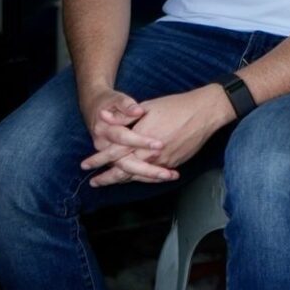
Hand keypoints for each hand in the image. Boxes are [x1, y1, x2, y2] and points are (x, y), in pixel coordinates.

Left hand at [83, 86, 232, 186]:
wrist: (203, 113)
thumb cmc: (175, 106)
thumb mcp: (147, 107)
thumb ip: (126, 117)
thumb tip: (107, 119)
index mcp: (140, 137)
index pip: (114, 152)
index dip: (98, 159)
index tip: (86, 165)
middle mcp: (150, 153)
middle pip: (123, 170)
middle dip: (107, 177)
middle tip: (94, 182)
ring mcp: (162, 161)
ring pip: (138, 176)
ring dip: (123, 180)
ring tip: (110, 183)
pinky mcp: (173, 163)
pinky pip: (154, 176)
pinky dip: (142, 179)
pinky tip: (135, 180)